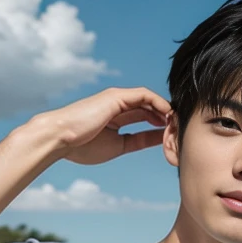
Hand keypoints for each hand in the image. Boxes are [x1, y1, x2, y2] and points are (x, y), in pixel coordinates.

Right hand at [40, 86, 171, 165]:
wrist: (60, 139)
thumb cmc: (81, 146)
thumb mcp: (117, 147)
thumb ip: (137, 141)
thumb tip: (155, 140)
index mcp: (116, 118)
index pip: (144, 119)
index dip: (160, 127)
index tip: (173, 138)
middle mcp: (118, 105)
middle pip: (150, 108)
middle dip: (167, 118)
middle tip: (180, 130)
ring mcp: (118, 99)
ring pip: (150, 100)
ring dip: (166, 110)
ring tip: (177, 123)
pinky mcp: (117, 96)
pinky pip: (145, 95)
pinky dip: (159, 103)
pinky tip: (168, 115)